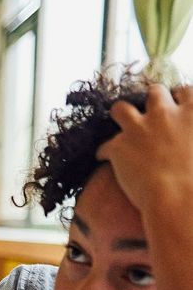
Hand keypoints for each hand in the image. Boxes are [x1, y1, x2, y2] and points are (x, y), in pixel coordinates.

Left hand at [96, 84, 192, 223]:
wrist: (178, 197)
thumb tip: (189, 140)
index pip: (185, 91)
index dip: (179, 98)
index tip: (177, 106)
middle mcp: (164, 114)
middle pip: (154, 93)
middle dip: (153, 99)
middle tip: (152, 113)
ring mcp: (138, 129)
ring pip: (121, 108)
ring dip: (121, 114)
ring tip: (121, 123)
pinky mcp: (118, 147)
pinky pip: (105, 146)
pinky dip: (106, 152)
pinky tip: (105, 158)